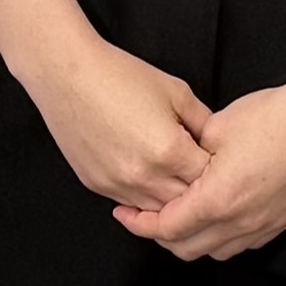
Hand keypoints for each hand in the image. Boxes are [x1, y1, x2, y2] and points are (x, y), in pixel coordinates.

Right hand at [21, 27, 218, 212]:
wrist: (68, 75)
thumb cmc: (119, 77)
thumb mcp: (176, 92)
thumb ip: (204, 123)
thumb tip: (217, 143)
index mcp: (169, 151)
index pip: (209, 179)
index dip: (217, 170)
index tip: (218, 161)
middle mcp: (144, 176)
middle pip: (186, 202)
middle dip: (197, 190)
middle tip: (201, 174)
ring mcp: (118, 185)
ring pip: (157, 210)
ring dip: (170, 198)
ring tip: (175, 177)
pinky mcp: (98, 185)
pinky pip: (130, 203)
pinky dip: (143, 196)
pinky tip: (149, 177)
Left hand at [118, 48, 285, 261]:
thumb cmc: (272, 117)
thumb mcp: (216, 128)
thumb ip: (188, 156)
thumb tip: (174, 164)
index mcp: (216, 200)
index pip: (165, 228)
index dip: (139, 223)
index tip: (126, 212)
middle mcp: (240, 222)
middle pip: (186, 248)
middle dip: (161, 234)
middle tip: (147, 214)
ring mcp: (264, 226)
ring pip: (216, 251)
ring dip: (193, 239)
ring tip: (181, 215)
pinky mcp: (283, 222)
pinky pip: (244, 243)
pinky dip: (222, 236)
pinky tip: (219, 214)